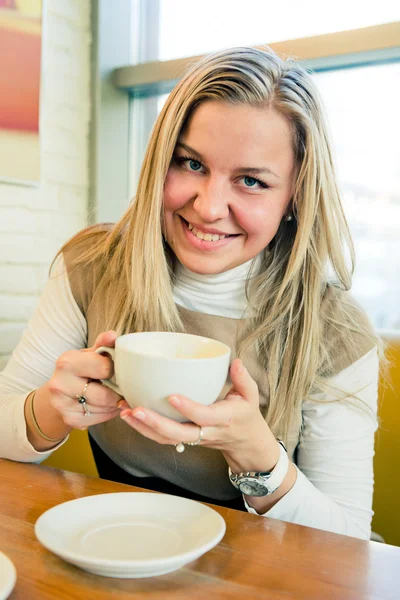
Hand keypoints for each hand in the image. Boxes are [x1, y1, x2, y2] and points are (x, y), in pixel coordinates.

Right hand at [38, 330, 122, 431]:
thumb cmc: (80, 368)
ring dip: (115, 404)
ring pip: (104, 409)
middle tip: (123, 388)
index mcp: (67, 362)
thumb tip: (113, 335)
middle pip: (105, 395)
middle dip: (118, 392)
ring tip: (116, 396)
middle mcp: (60, 384)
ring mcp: (62, 405)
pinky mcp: (69, 419)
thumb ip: (103, 343)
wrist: (59, 389)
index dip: (114, 369)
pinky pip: (99, 419)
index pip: (104, 368)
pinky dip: (108, 413)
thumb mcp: (90, 353)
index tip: (114, 369)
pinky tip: (106, 405)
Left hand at [119, 358, 279, 472]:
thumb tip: (234, 362)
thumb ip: (243, 379)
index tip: (172, 396)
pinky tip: (129, 415)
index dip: (188, 408)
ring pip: (166, 439)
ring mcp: (193, 438)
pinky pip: (162, 438)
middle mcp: (205, 432)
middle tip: (135, 410)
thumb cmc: (245, 415)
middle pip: (178, 433)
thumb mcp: (251, 396)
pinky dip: (144, 429)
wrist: (245, 443)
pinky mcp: (184, 439)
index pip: (204, 416)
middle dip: (154, 423)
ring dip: (143, 428)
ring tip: (124, 412)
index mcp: (223, 420)